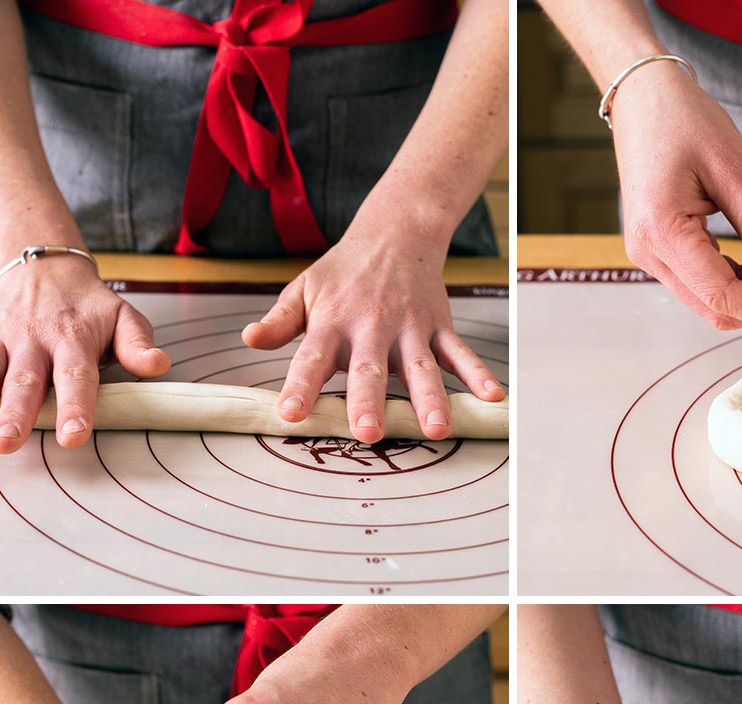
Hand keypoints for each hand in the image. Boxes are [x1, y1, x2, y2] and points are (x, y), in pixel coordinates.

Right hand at [0, 254, 169, 452]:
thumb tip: (159, 364)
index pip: (76, 375)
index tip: (72, 435)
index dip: (75, 406)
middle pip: (24, 379)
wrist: (46, 268)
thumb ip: (138, 344)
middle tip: (7, 444)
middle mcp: (34, 339)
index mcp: (74, 338)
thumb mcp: (123, 317)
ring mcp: (2, 339)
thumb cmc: (90, 306)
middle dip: (15, 413)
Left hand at [241, 216, 504, 442]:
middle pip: (369, 369)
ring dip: (430, 399)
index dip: (300, 386)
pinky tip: (492, 398)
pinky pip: (460, 354)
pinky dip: (477, 374)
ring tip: (435, 429)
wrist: (395, 231)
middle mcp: (372, 326)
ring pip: (420, 368)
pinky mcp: (440, 327)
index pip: (312, 357)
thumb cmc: (343, 272)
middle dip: (369, 401)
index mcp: (333, 320)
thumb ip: (280, 321)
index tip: (290, 414)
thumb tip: (249, 340)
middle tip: (367, 433)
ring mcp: (410, 328)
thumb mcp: (304, 289)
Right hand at [610, 67, 741, 338]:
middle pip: (713, 308)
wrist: (642, 98)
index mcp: (663, 232)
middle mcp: (649, 253)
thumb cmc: (684, 120)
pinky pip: (699, 282)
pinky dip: (735, 282)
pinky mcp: (656, 251)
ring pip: (706, 300)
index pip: (723, 294)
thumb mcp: (732, 168)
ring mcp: (648, 256)